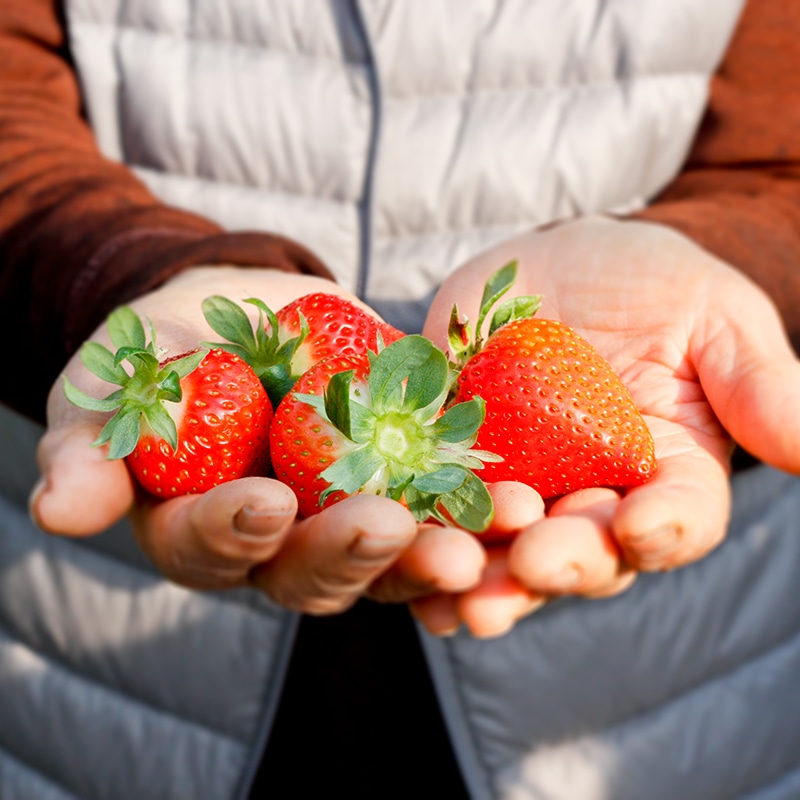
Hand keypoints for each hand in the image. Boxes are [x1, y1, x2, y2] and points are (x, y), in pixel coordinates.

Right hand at [30, 265, 485, 611]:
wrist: (240, 320)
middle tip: (388, 525)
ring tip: (477, 530)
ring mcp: (351, 521)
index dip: (234, 531)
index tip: (262, 502)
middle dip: (350, 552)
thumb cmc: (164, 355)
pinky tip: (520, 495)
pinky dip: (481, 505)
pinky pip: (448, 504)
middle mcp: (284, 545)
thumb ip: (89, 446)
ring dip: (436, 548)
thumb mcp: (114, 384)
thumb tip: (59, 508)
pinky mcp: (409, 485)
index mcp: (206, 530)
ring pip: (394, 557)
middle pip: (316, 571)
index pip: (214, 548)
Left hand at [419, 216, 799, 636]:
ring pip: (504, 550)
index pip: (678, 519)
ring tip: (457, 591)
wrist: (569, 263)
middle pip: (585, 552)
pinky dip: (421, 539)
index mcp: (667, 474)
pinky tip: (402, 560)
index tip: (642, 526)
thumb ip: (759, 385)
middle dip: (560, 562)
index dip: (664, 530)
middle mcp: (594, 497)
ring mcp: (522, 485)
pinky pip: (438, 508)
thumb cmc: (656, 286)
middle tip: (534, 561)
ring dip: (482, 574)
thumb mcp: (715, 318)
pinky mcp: (456, 461)